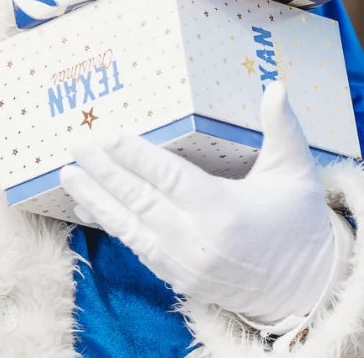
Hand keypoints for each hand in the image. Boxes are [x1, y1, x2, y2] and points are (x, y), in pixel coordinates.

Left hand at [60, 82, 337, 325]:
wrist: (307, 289)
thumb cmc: (298, 222)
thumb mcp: (295, 174)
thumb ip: (282, 129)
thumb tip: (275, 86)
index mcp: (223, 211)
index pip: (168, 178)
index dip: (134, 156)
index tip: (107, 135)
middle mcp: (197, 240)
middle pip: (139, 199)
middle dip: (103, 171)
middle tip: (75, 144)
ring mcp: (184, 263)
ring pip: (129, 226)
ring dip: (95, 199)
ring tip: (68, 175)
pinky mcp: (177, 278)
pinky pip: (136, 247)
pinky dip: (110, 225)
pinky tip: (86, 208)